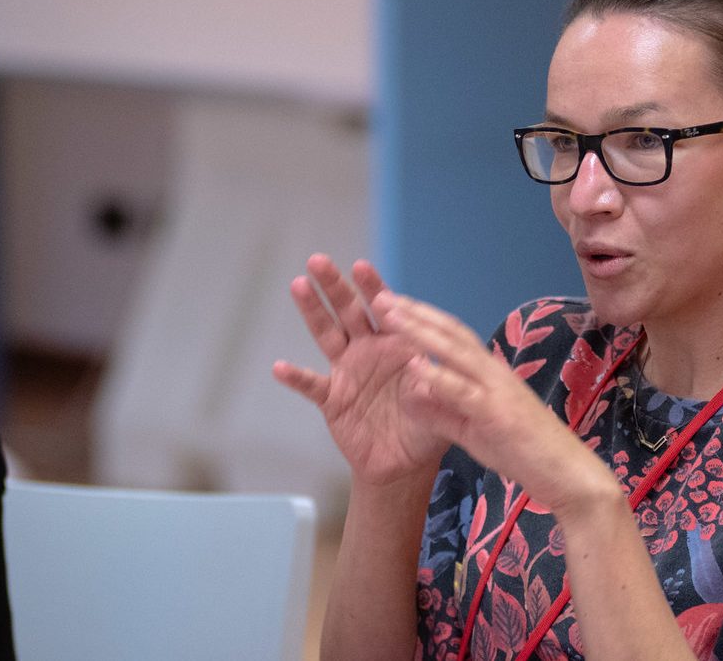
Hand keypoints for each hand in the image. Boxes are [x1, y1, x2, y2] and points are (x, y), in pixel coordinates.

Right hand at [273, 255, 447, 486]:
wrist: (406, 463)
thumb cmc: (428, 425)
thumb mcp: (441, 404)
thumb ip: (435, 385)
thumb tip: (426, 367)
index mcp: (398, 344)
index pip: (385, 308)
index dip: (373, 287)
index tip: (361, 266)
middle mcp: (369, 350)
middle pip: (348, 311)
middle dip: (334, 285)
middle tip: (318, 260)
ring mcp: (348, 372)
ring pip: (327, 335)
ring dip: (313, 311)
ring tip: (299, 285)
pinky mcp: (333, 399)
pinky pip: (312, 385)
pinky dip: (296, 377)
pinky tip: (280, 367)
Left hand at [378, 292, 617, 513]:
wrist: (565, 473)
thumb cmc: (523, 451)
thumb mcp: (473, 430)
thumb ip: (443, 412)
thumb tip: (411, 397)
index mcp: (489, 373)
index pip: (452, 335)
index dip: (422, 317)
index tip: (393, 304)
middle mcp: (493, 372)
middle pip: (450, 332)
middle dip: (414, 312)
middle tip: (380, 295)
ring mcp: (497, 389)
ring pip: (455, 351)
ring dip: (420, 331)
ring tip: (389, 316)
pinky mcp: (497, 413)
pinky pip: (463, 391)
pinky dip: (438, 377)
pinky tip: (414, 366)